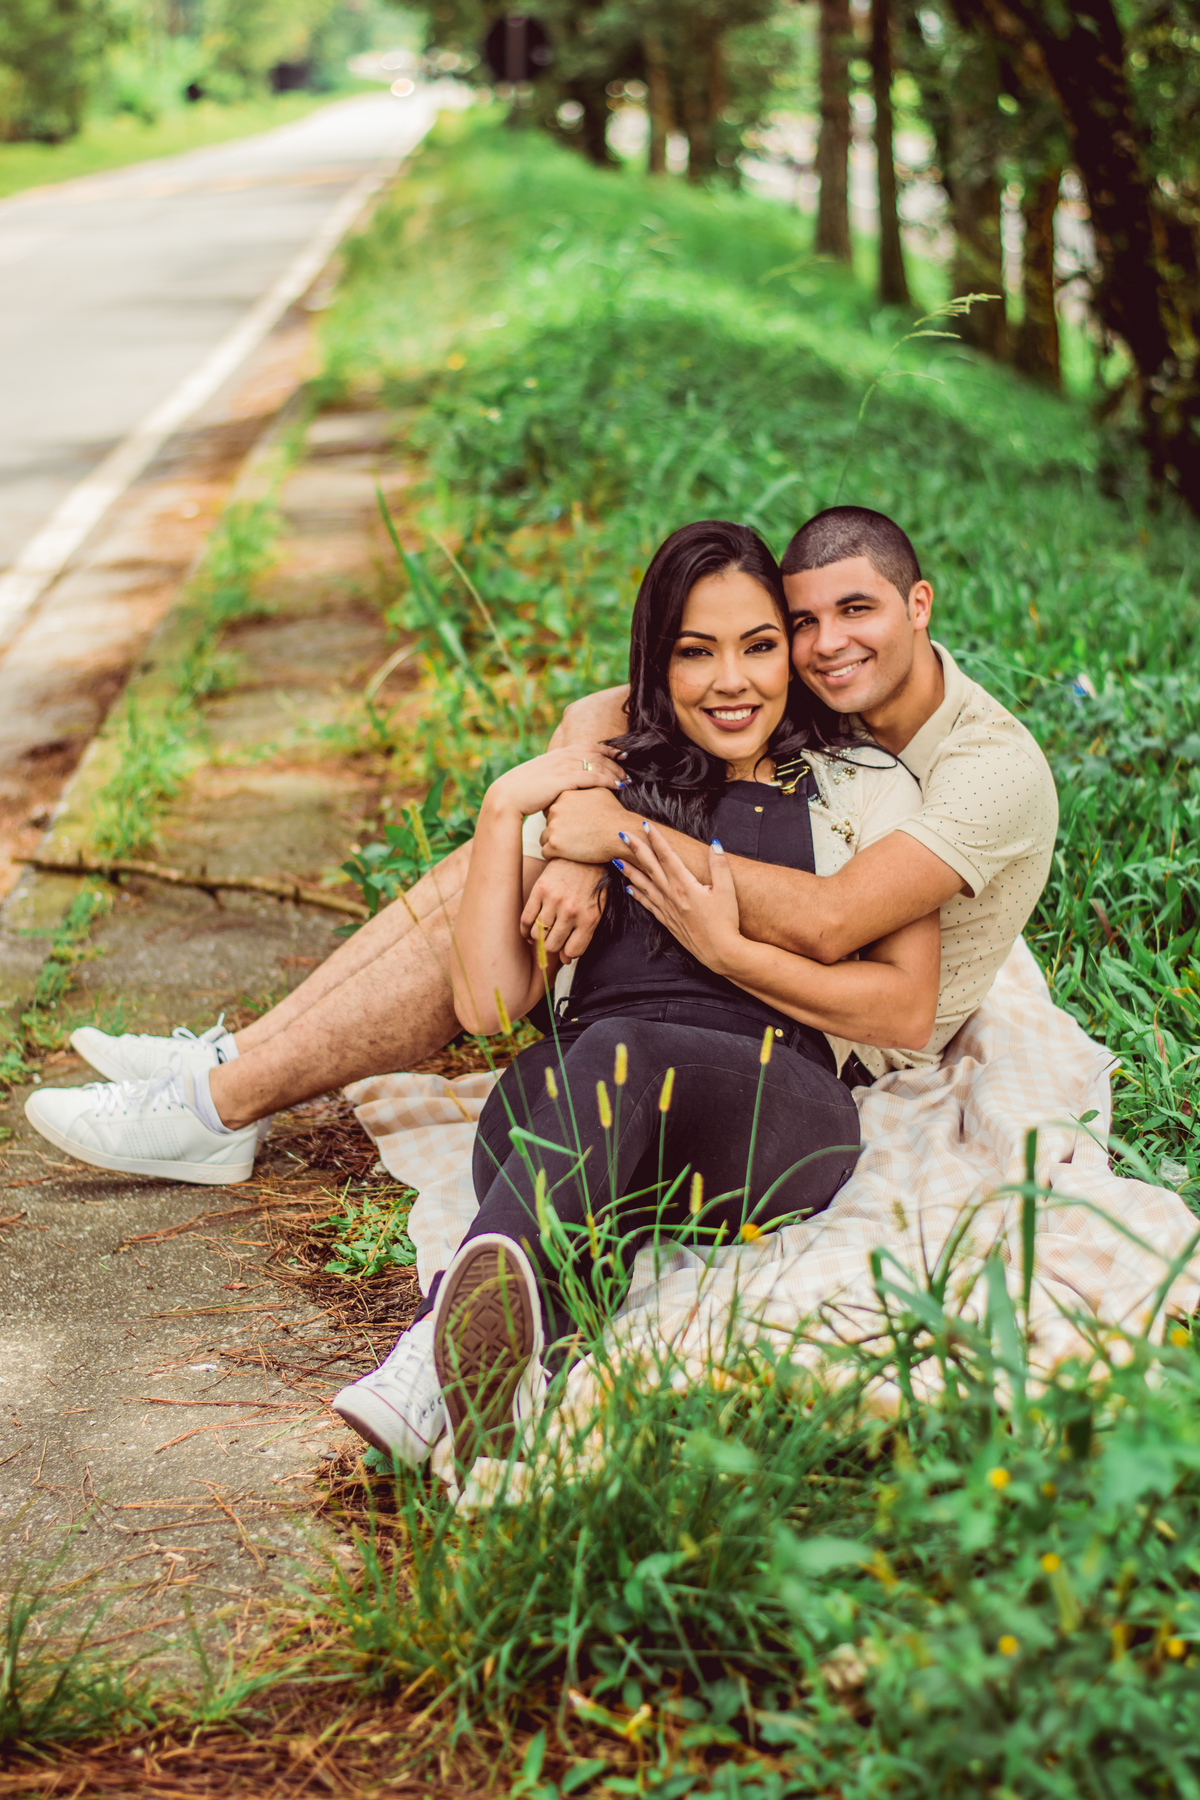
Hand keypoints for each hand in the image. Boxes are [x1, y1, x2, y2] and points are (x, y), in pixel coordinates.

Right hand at [485, 745, 624, 819]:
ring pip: (598, 765)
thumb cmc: (521, 792)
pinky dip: (609, 780)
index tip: (620, 755)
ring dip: (616, 772)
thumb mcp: (539, 778)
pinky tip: (619, 786)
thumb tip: (561, 781)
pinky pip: (593, 777)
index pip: (587, 747)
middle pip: (596, 754)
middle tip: (628, 770)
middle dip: (615, 762)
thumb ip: (553, 775)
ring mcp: (563, 767)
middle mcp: (562, 756)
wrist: (507, 798)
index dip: (606, 750)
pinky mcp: (564, 780)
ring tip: (628, 780)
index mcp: (557, 754)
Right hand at [519, 859, 604, 961]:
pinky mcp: (540, 890)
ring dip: (538, 937)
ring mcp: (554, 900)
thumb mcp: (597, 911)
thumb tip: (564, 959)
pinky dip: (524, 930)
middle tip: (551, 940)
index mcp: (589, 918)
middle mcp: (571, 911)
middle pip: (552, 945)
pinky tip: (528, 931)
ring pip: (537, 934)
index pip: (572, 951)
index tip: (564, 951)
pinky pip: (526, 919)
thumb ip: (583, 936)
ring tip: (542, 933)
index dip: (566, 954)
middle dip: (551, 946)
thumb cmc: (592, 886)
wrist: (584, 856)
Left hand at [541, 786, 629, 861]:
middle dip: (557, 829)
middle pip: (548, 822)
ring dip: (554, 843)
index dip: (561, 816)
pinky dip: (554, 855)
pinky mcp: (554, 845)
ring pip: (544, 837)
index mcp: (564, 795)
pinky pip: (546, 852)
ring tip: (571, 847)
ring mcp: (553, 827)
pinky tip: (567, 856)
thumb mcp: (600, 792)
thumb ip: (587, 787)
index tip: (571, 823)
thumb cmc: (614, 814)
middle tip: (573, 836)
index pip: (551, 806)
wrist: (620, 834)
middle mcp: (555, 809)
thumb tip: (587, 782)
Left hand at [619, 822, 743, 971]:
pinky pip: (647, 904)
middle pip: (650, 867)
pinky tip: (629, 888)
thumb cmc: (726, 922)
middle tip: (621, 835)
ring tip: (616, 860)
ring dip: (629, 870)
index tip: (645, 825)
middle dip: (635, 849)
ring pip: (643, 885)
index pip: (667, 856)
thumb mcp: (728, 891)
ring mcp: (667, 909)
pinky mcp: (667, 921)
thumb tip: (714, 844)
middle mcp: (672, 895)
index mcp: (685, 885)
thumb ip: (720, 865)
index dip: (656, 839)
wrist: (720, 952)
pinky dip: (637, 894)